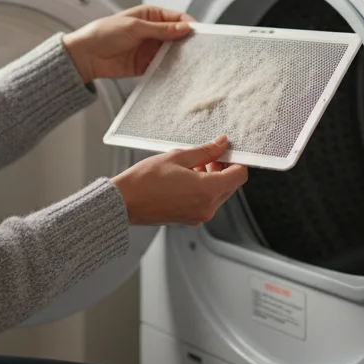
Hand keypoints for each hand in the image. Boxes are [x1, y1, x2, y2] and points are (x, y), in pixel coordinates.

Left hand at [61, 5, 193, 83]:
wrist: (86, 55)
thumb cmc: (104, 33)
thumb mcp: (135, 27)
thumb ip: (161, 29)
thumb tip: (184, 27)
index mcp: (150, 16)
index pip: (176, 18)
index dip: (188, 25)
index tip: (199, 33)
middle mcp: (152, 32)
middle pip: (177, 37)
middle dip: (186, 43)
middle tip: (197, 50)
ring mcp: (149, 49)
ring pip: (171, 53)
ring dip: (178, 57)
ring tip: (188, 62)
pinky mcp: (145, 65)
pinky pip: (162, 67)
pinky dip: (168, 69)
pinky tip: (175, 72)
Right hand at [111, 136, 247, 225]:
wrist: (125, 202)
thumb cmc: (145, 180)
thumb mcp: (178, 157)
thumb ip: (205, 151)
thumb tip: (221, 144)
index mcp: (207, 191)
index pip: (239, 175)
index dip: (237, 160)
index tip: (227, 151)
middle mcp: (207, 207)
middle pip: (231, 185)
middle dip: (223, 168)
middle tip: (208, 154)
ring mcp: (199, 215)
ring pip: (219, 193)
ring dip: (213, 178)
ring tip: (192, 165)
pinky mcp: (190, 219)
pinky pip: (206, 201)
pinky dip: (203, 188)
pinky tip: (187, 177)